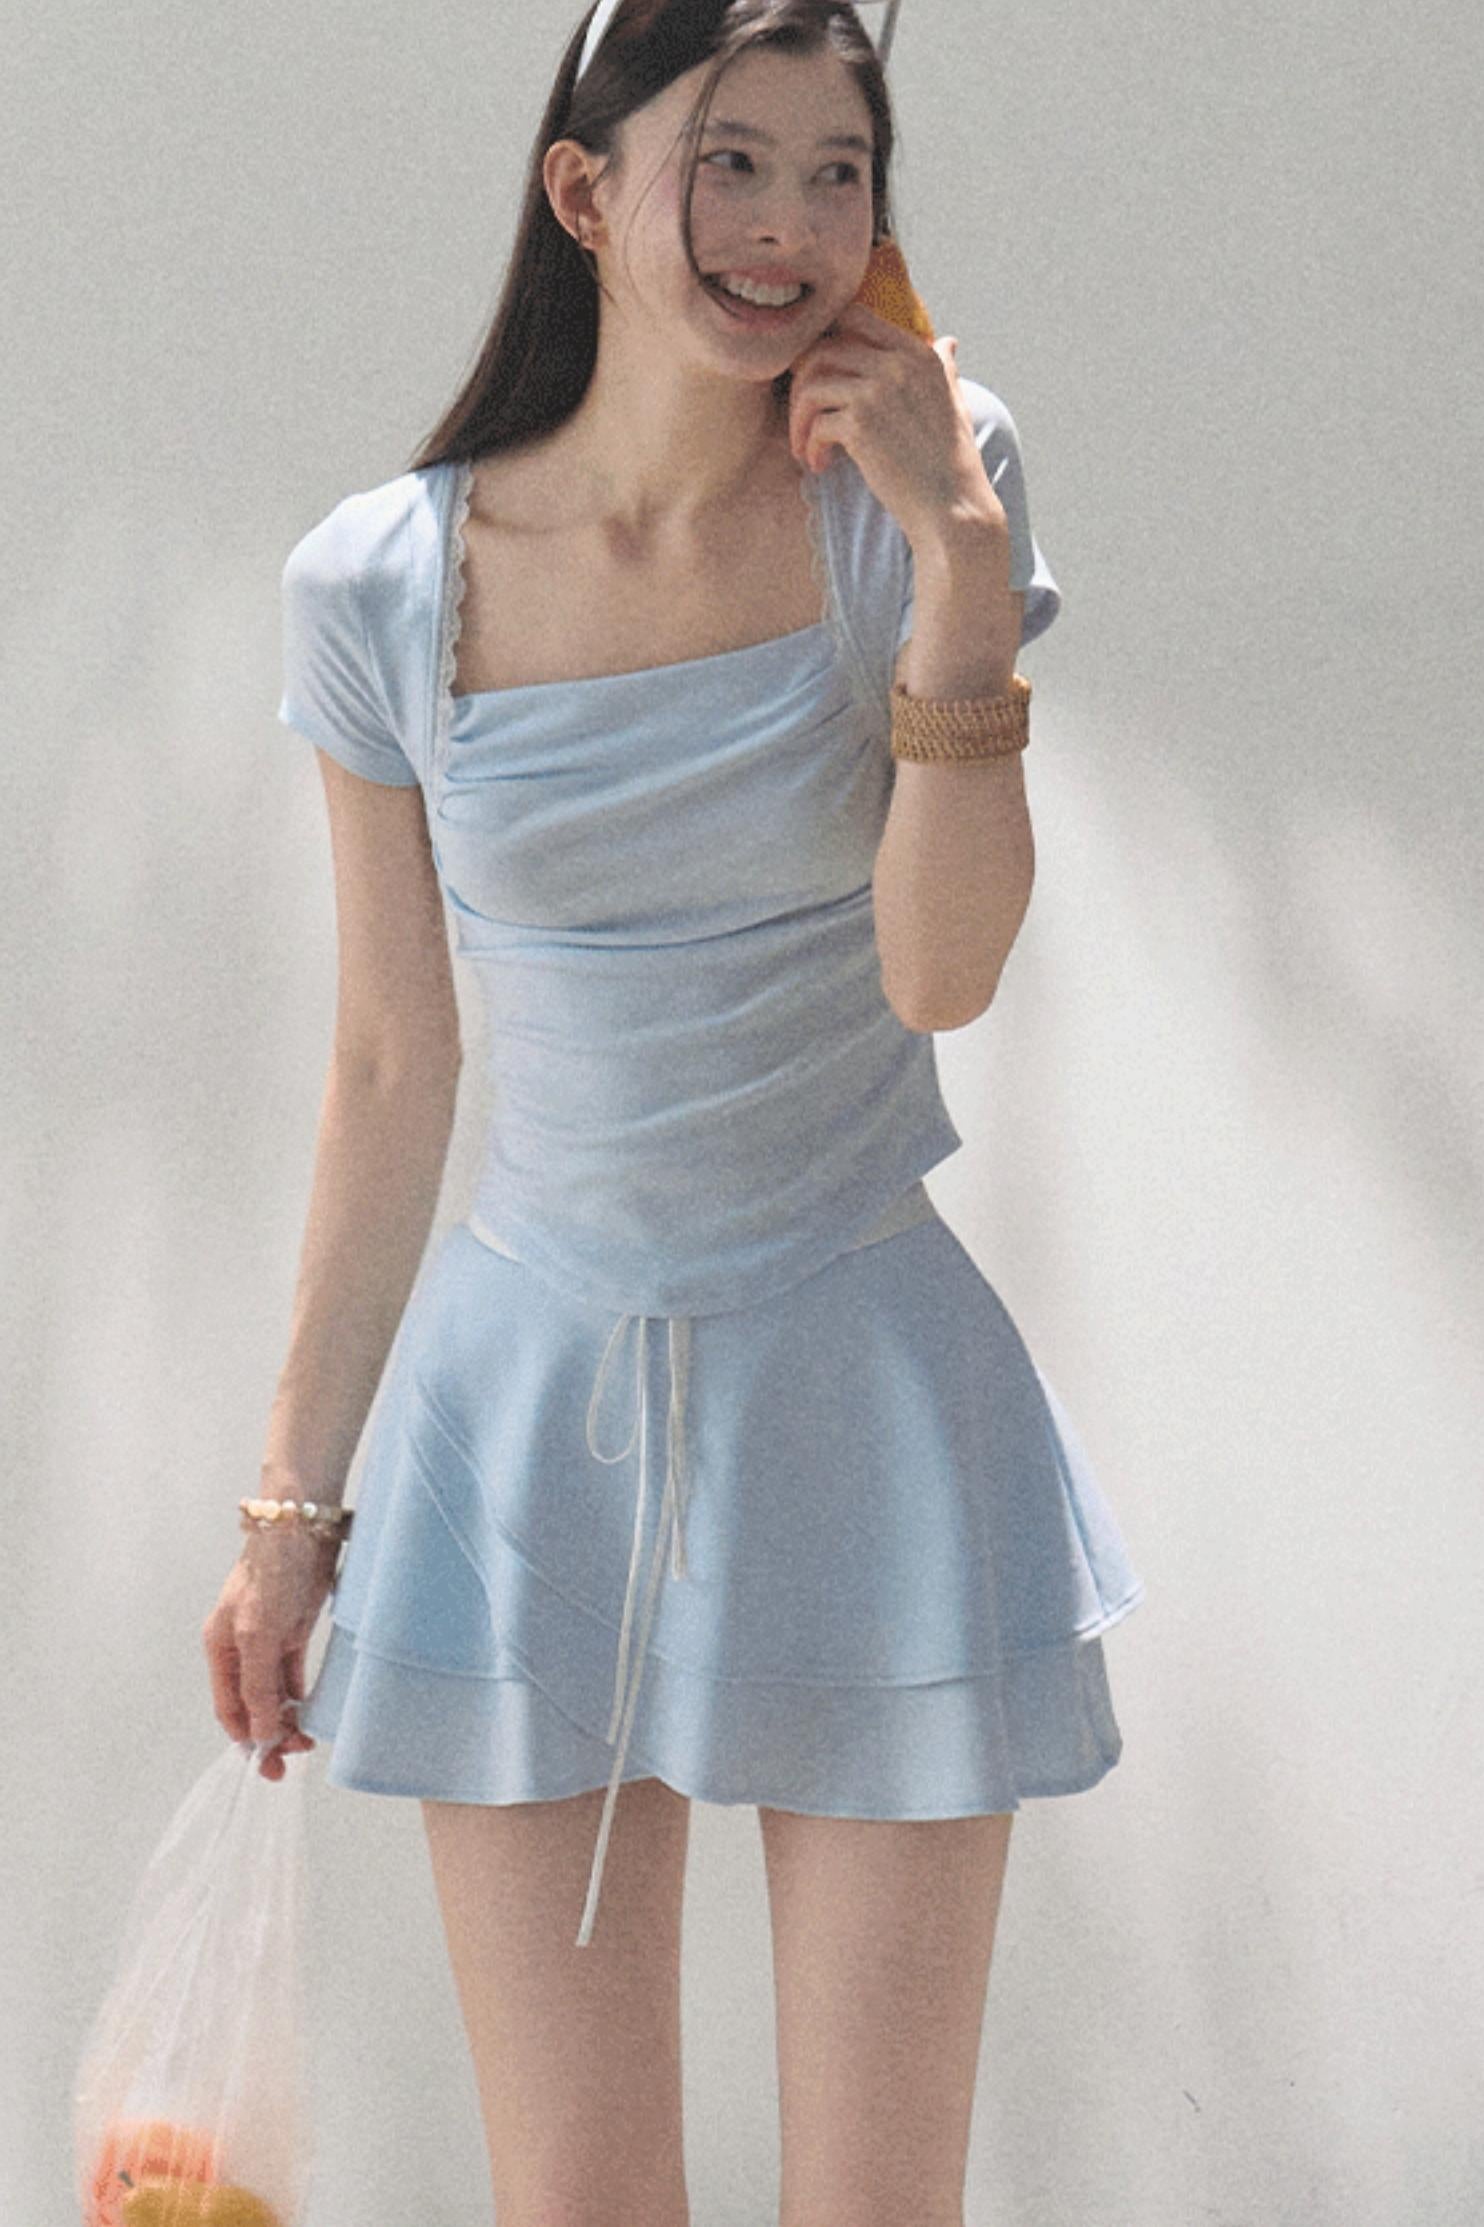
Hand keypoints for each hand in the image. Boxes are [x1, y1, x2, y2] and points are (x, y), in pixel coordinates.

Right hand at [202, 1527, 339, 1779]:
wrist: (303, 1528)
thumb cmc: (272, 1576)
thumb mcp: (258, 1635)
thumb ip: (257, 1686)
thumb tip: (260, 1735)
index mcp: (220, 1649)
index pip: (229, 1709)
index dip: (248, 1739)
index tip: (270, 1766)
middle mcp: (240, 1647)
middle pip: (251, 1704)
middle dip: (270, 1733)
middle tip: (296, 1756)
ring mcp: (267, 1638)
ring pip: (273, 1692)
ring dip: (287, 1718)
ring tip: (307, 1740)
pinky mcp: (293, 1628)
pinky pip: (291, 1673)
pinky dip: (299, 1695)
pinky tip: (310, 1711)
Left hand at [788, 304, 1004, 549]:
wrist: (953, 507)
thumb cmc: (951, 461)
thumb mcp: (954, 402)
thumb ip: (943, 368)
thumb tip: (948, 342)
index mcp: (916, 353)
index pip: (855, 316)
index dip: (824, 339)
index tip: (816, 374)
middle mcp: (896, 363)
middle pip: (823, 349)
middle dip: (802, 383)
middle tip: (803, 416)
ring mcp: (877, 392)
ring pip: (812, 385)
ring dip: (799, 419)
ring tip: (805, 447)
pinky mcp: (860, 425)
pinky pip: (816, 424)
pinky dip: (810, 447)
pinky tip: (820, 466)